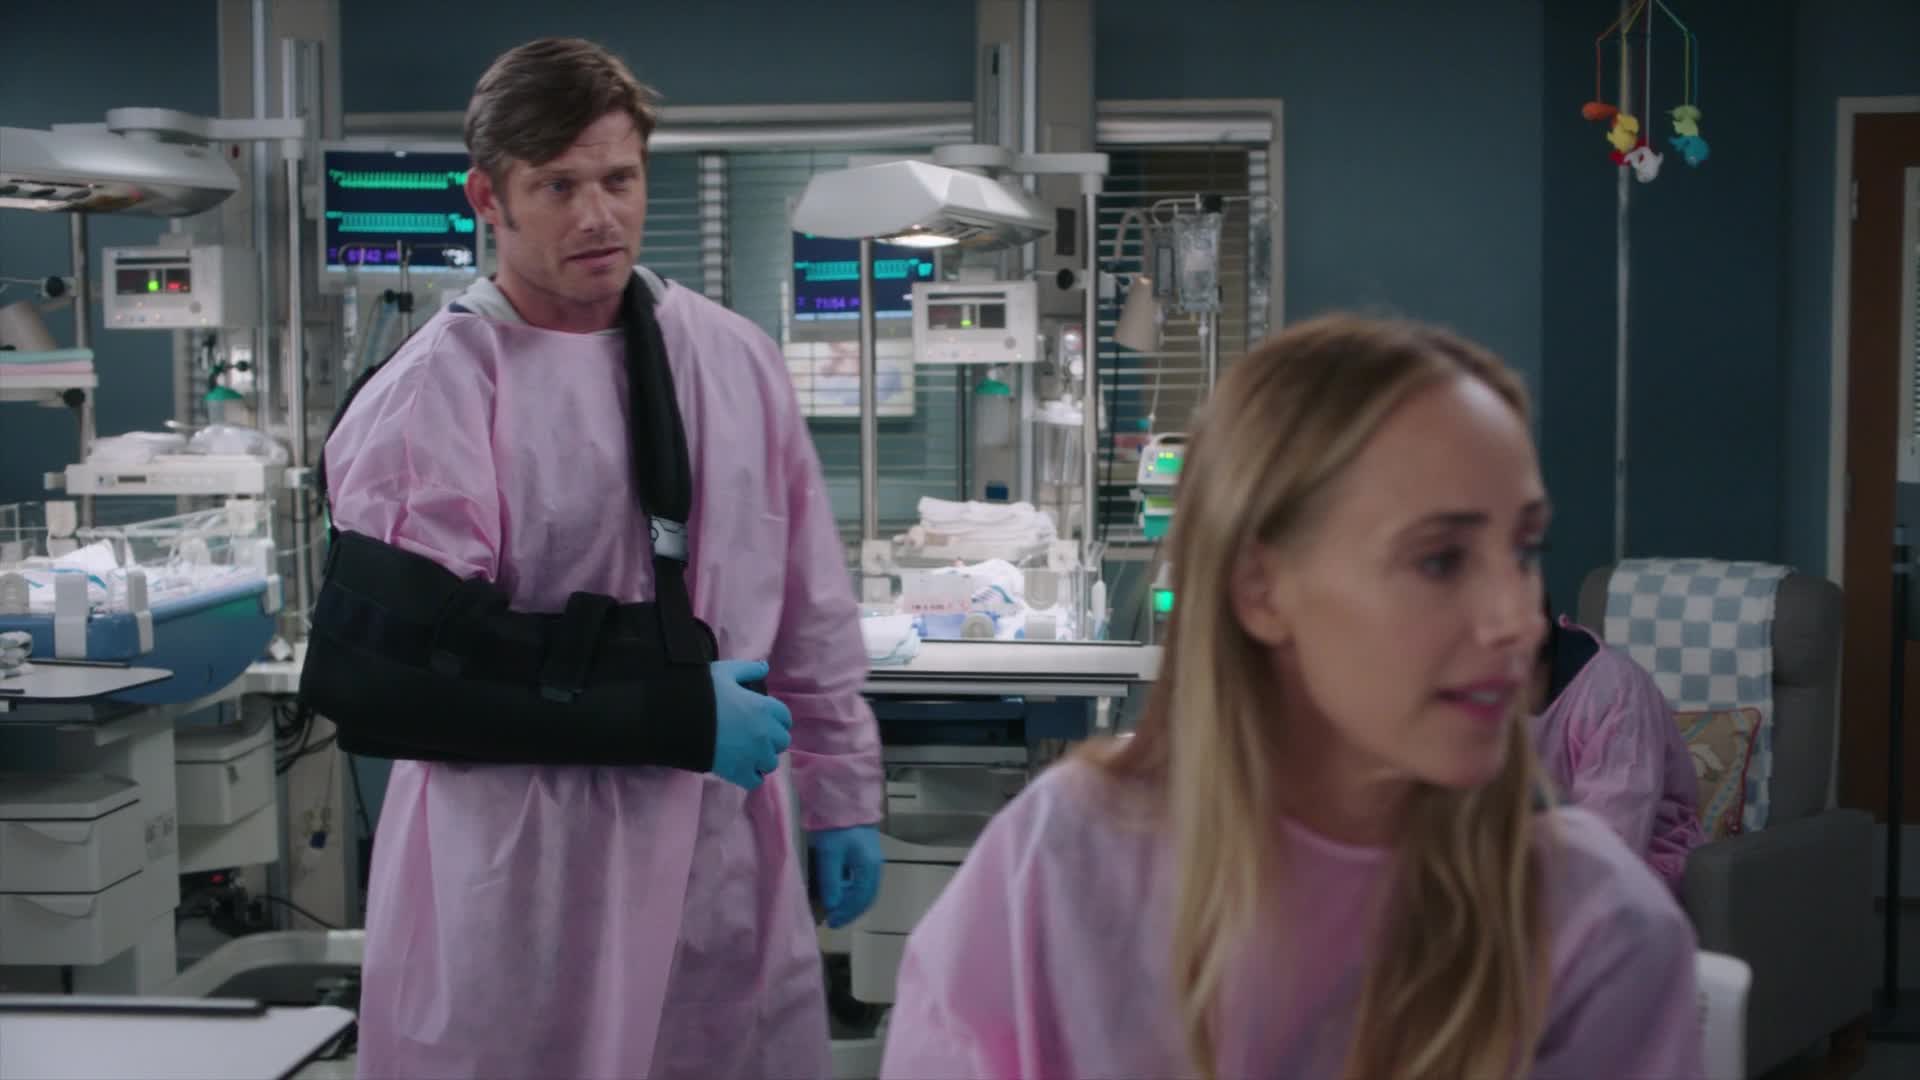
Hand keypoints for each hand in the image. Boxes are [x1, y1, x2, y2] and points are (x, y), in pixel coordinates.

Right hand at [708, 660, 791, 790]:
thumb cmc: (701, 692)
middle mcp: (764, 732)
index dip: (775, 719)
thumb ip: (747, 669)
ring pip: (770, 763)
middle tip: (753, 737)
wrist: (677, 718)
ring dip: (761, 759)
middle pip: (781, 742)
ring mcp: (753, 754)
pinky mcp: (738, 772)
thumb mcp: (725, 672)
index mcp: (764, 707)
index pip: (784, 717)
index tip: (763, 721)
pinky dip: (750, 777)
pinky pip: (755, 781)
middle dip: (770, 740)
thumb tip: (764, 667)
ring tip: (746, 754)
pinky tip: (740, 769)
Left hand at [809, 825, 884, 928]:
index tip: (832, 922)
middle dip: (851, 910)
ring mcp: (871, 859)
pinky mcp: (865, 853)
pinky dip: (851, 888)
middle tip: (835, 919)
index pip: (861, 899)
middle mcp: (874, 866)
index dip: (847, 913)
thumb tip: (833, 906)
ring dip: (851, 900)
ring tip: (836, 906)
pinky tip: (840, 888)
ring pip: (865, 888)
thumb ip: (831, 882)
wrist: (843, 799)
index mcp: (869, 868)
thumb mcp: (830, 855)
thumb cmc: (836, 827)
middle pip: (866, 896)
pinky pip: (861, 878)